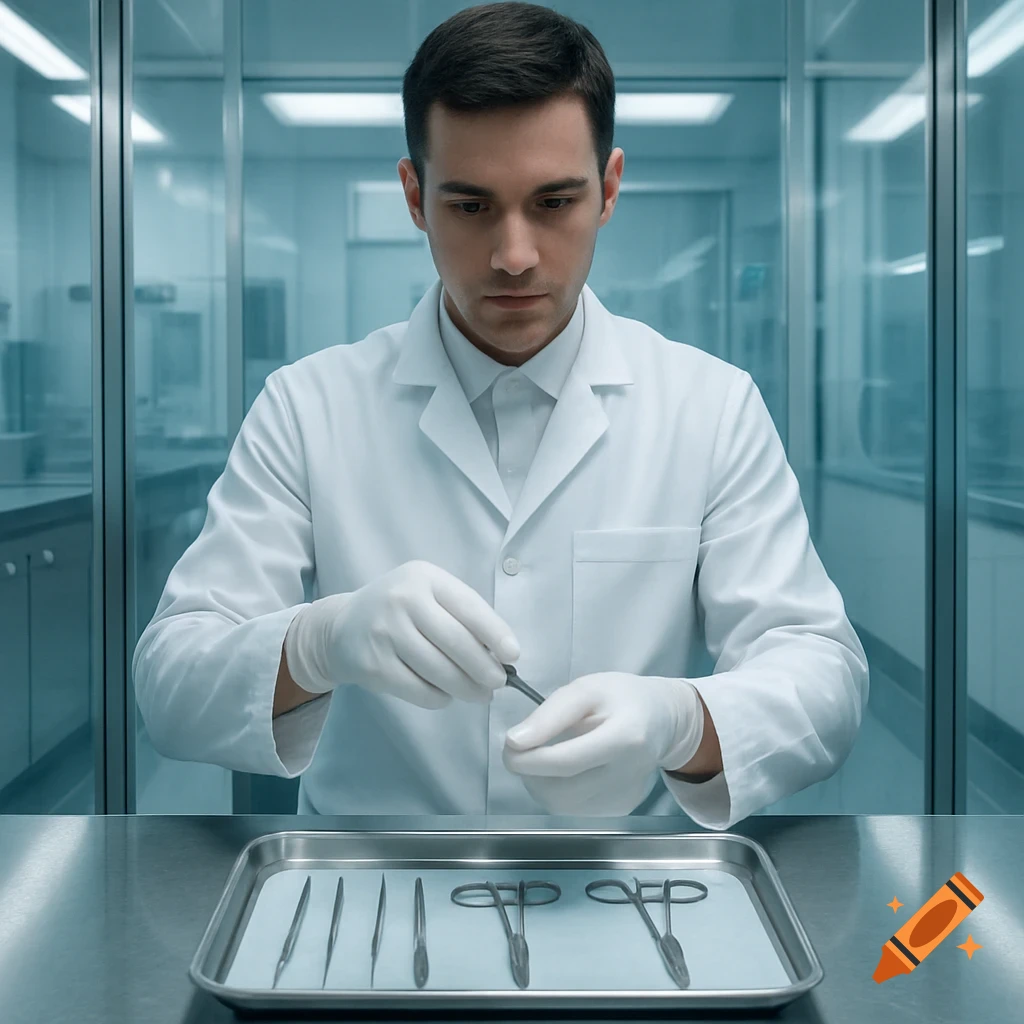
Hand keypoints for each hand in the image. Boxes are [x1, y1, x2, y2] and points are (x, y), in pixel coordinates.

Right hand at [284, 560, 519, 707]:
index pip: (469, 607)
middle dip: (485, 669)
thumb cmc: (401, 611)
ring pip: (440, 671)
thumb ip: (462, 616)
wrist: (342, 627)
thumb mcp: (429, 596)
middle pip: (457, 642)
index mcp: (424, 578)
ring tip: (479, 694)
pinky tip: (446, 695)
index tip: (513, 656)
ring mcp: (384, 632)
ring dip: (467, 688)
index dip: (495, 633)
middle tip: (499, 683)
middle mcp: (403, 600)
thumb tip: (502, 655)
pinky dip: (440, 698)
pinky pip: (419, 690)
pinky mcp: (373, 665)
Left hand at [501, 673, 703, 814]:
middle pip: (560, 792)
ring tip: (544, 756)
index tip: (508, 744)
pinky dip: (557, 790)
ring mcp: (624, 799)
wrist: (664, 720)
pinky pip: (573, 809)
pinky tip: (566, 769)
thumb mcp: (587, 688)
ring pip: (562, 806)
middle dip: (529, 772)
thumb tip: (515, 741)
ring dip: (539, 783)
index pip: (566, 761)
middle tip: (521, 749)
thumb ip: (550, 714)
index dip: (529, 758)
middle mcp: (627, 775)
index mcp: (625, 737)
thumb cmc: (623, 697)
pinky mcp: (619, 810)